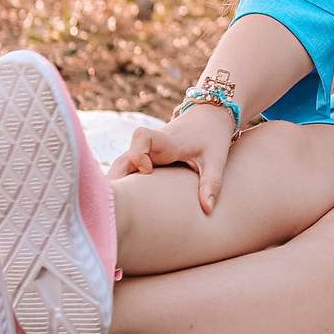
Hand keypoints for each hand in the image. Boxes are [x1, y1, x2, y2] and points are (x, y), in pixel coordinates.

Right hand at [109, 102, 237, 212]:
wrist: (208, 119)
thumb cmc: (212, 138)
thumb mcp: (216, 160)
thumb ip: (212, 183)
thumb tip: (208, 210)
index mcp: (168, 142)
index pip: (142, 137)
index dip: (138, 154)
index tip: (148, 171)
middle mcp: (151, 147)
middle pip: (123, 160)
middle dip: (117, 181)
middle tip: (120, 208)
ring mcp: (146, 153)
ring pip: (121, 167)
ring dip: (118, 186)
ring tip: (117, 213)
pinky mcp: (145, 159)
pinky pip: (127, 171)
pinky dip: (124, 186)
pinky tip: (124, 206)